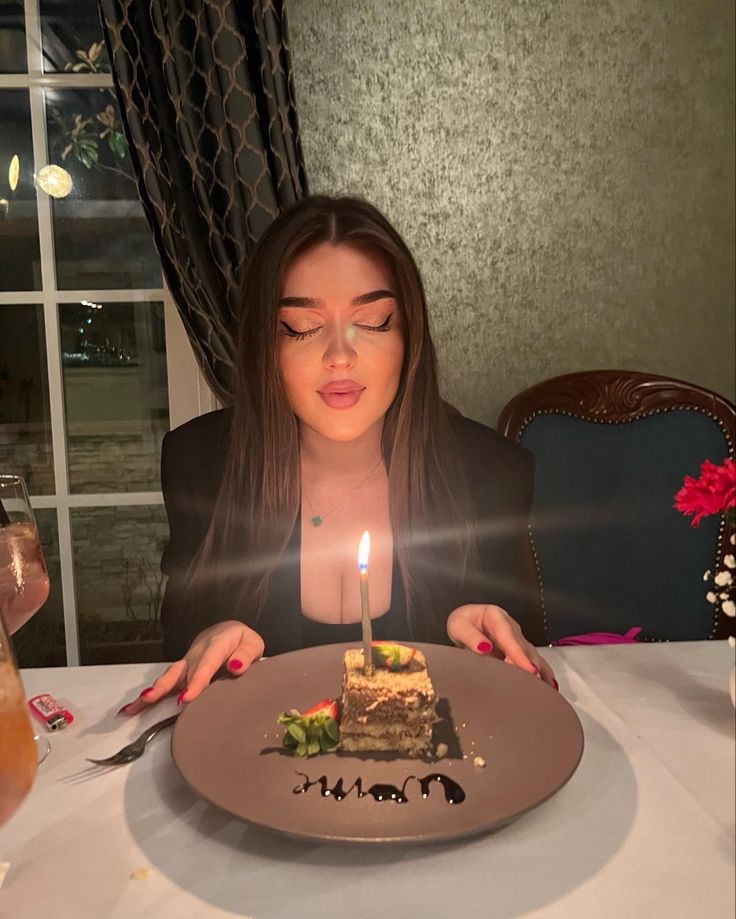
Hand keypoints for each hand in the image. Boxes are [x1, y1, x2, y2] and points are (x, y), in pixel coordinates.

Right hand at [118, 620, 264, 714]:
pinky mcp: (180, 671)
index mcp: (216, 644)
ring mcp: (186, 662)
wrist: (226, 632)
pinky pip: (165, 682)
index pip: (206, 663)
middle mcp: (196, 653)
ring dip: (153, 690)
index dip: (196, 680)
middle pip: (181, 671)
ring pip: (168, 676)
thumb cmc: (241, 642)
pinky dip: (149, 694)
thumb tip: (236, 667)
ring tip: (136, 705)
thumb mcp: (252, 644)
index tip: (187, 698)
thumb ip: (246, 655)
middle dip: (166, 688)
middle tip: (151, 700)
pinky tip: (131, 707)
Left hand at [447, 604, 556, 688]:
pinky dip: (544, 672)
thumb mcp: (458, 626)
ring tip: (546, 689)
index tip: (528, 670)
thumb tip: (484, 648)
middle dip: (531, 666)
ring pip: (532, 655)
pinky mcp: (521, 650)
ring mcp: (518, 639)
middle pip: (524, 648)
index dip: (519, 655)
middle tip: (535, 685)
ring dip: (539, 671)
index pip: (509, 637)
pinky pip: (535, 661)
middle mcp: (511, 627)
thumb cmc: (463, 624)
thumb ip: (470, 636)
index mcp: (496, 617)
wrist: (467, 623)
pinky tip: (550, 685)